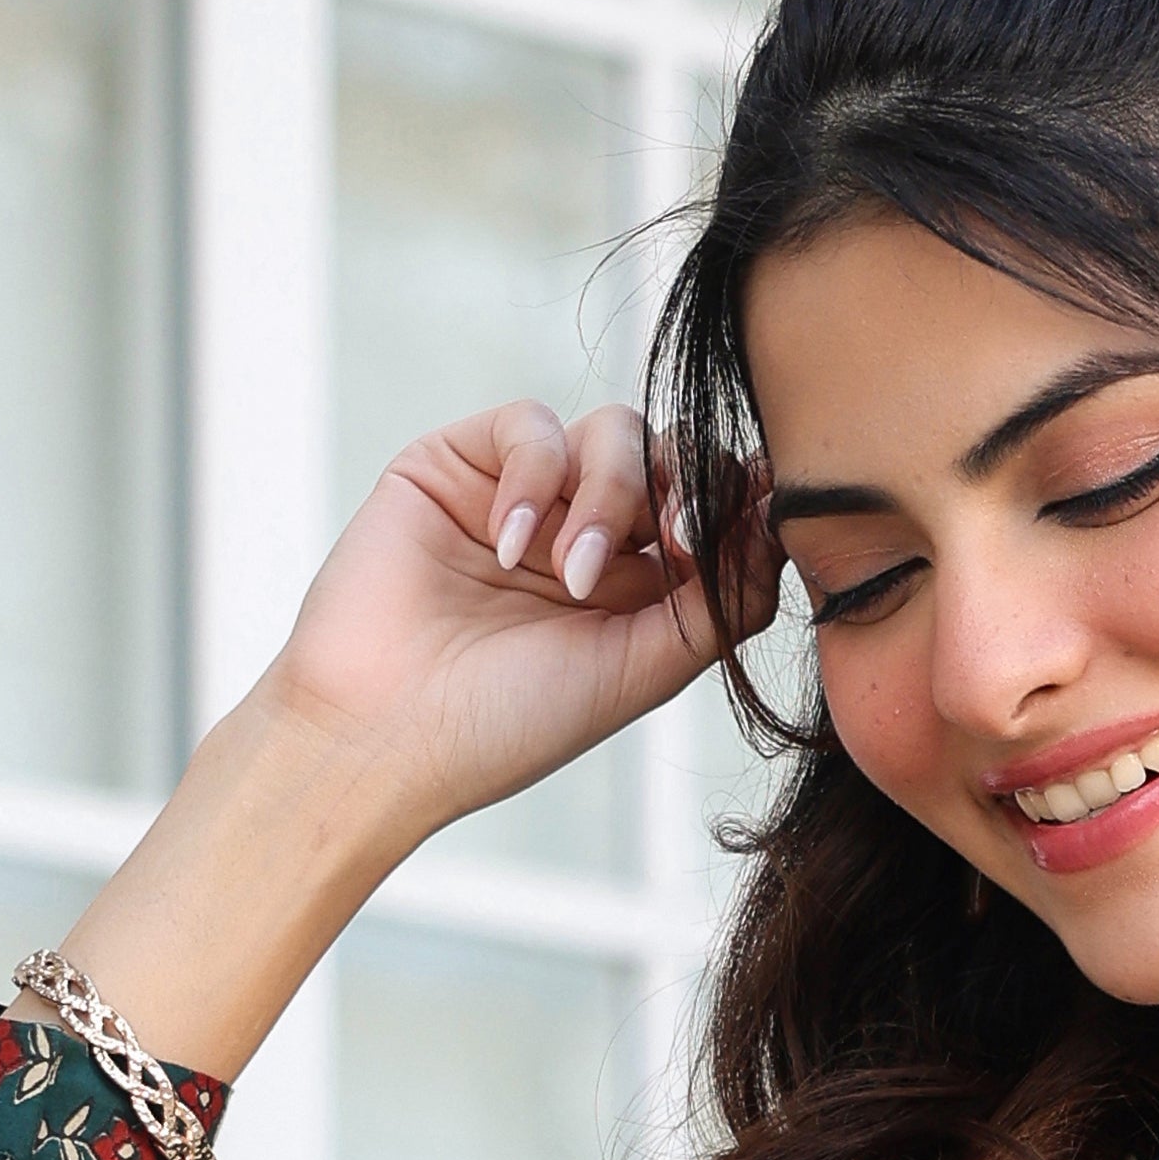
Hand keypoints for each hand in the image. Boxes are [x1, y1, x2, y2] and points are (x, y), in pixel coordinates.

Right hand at [265, 400, 776, 838]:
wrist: (382, 734)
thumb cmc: (507, 724)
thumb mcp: (640, 672)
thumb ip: (716, 604)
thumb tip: (776, 528)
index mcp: (638, 589)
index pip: (712, 512)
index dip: (739, 505)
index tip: (755, 521)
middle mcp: (587, 535)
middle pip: (672, 459)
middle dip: (683, 489)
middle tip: (671, 542)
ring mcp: (525, 496)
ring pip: (614, 431)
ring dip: (609, 493)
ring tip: (569, 575)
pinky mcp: (459, 463)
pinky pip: (531, 425)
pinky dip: (535, 478)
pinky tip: (509, 547)